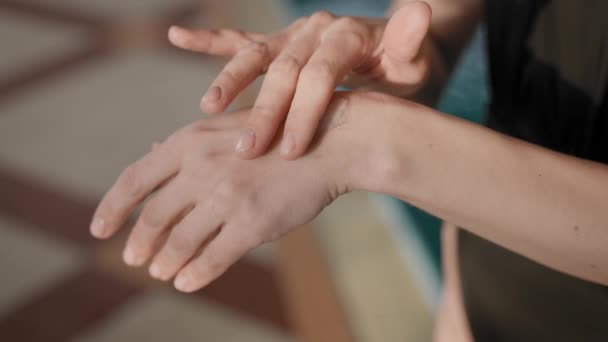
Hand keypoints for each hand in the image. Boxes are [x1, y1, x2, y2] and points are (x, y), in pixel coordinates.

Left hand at [89, 93, 374, 291]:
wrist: (330, 143)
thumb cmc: (279, 135)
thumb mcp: (227, 128)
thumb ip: (188, 144)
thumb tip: (149, 153)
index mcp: (191, 140)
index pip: (136, 179)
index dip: (113, 208)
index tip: (99, 230)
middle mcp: (202, 167)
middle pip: (155, 215)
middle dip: (140, 241)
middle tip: (134, 259)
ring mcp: (227, 196)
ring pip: (180, 241)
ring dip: (165, 262)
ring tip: (160, 272)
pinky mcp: (253, 223)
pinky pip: (212, 257)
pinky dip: (194, 274)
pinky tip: (186, 282)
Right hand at [168, 2, 431, 159]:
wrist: (397, 58)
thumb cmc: (406, 71)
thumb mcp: (416, 62)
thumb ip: (411, 41)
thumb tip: (420, 10)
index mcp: (347, 35)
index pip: (320, 74)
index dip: (304, 111)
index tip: (289, 150)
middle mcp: (315, 30)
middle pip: (284, 69)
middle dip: (265, 110)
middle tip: (247, 149)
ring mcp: (294, 36)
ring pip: (256, 54)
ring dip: (230, 80)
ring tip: (209, 106)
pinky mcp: (279, 44)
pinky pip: (241, 39)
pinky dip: (210, 41)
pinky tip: (177, 37)